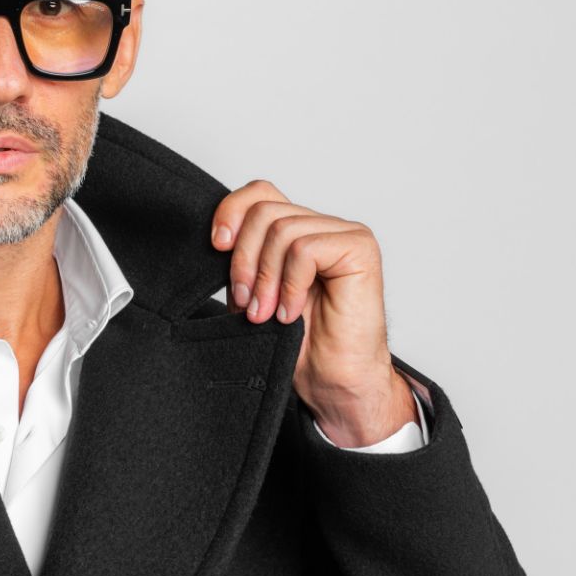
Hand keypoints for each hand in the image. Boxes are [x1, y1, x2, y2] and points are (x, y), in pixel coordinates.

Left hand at [210, 179, 419, 445]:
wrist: (333, 383)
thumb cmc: (300, 346)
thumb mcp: (253, 296)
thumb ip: (243, 262)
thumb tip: (217, 236)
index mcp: (297, 232)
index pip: (259, 193)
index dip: (231, 211)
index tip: (216, 246)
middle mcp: (322, 226)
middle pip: (265, 211)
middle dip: (244, 259)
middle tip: (246, 303)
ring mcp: (344, 234)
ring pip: (282, 230)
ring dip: (266, 278)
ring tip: (266, 314)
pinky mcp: (359, 249)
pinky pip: (305, 249)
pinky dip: (290, 284)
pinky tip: (291, 313)